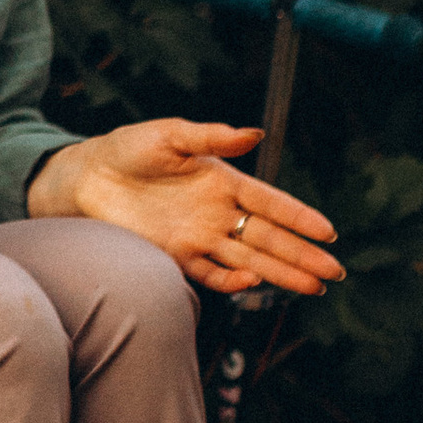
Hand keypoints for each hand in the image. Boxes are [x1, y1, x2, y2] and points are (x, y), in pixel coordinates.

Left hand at [31, 120, 342, 302]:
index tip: (329, 232)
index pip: (271, 202)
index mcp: (224, 180)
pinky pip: (210, 272)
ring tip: (314, 287)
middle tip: (335, 272)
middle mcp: (218, 213)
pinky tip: (255, 282)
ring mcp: (199, 237)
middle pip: (268, 237)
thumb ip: (211, 137)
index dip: (299, 217)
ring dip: (281, 273)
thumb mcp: (170, 135)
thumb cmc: (128, 149)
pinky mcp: (175, 256)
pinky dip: (232, 280)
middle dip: (302, 255)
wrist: (86, 177)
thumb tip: (255, 134)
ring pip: (249, 259)